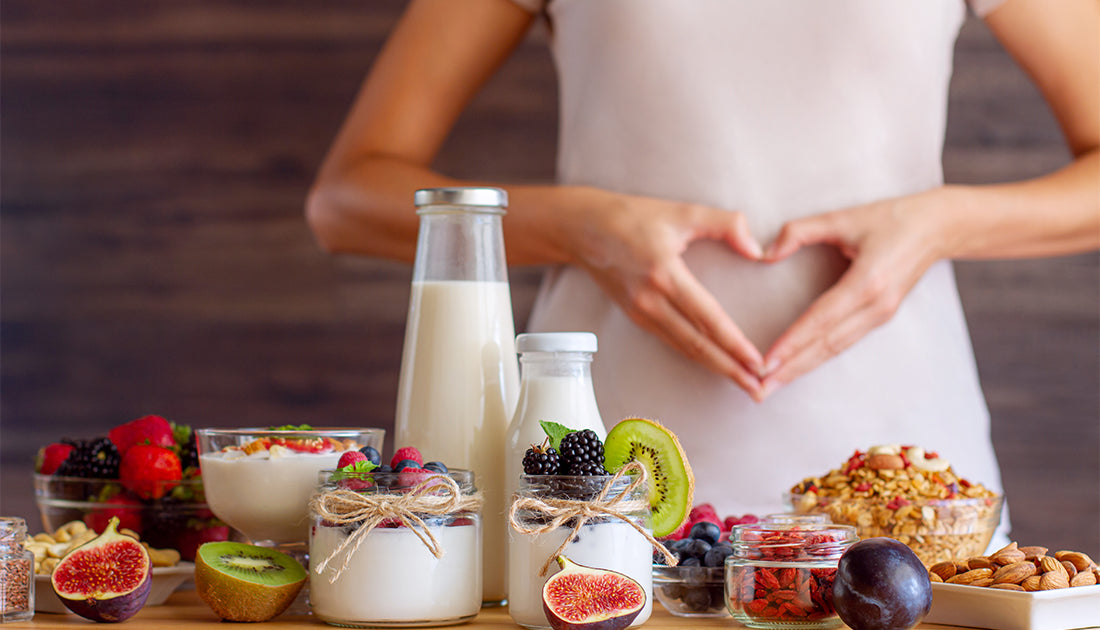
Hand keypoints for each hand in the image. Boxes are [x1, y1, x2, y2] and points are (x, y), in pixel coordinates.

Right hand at [566, 190, 766, 396]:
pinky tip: (714, 364)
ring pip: (684, 348)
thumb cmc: (633, 216)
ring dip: (715, 368)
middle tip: (759, 388)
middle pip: (697, 344)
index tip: (758, 362)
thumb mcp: (682, 211)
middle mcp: (651, 300)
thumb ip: (726, 224)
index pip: (708, 318)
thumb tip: (757, 251)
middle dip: (731, 369)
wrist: (583, 229)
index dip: (734, 344)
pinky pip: (671, 341)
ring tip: (743, 383)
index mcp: (665, 274)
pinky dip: (695, 356)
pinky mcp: (635, 316)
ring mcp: (640, 312)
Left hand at [757, 189, 949, 398]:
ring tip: (772, 386)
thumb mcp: (844, 216)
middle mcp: (875, 307)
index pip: (821, 320)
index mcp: (867, 283)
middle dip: (790, 369)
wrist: (939, 228)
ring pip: (834, 350)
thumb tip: (766, 253)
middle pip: (826, 346)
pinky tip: (798, 368)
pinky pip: (844, 343)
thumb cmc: (891, 219)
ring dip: (802, 369)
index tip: (765, 362)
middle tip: (758, 389)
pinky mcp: (880, 318)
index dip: (792, 342)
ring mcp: (880, 316)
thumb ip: (801, 231)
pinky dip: (818, 358)